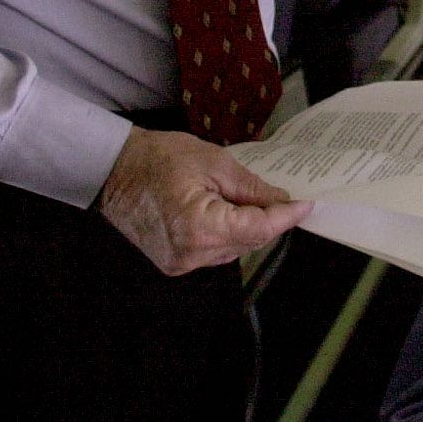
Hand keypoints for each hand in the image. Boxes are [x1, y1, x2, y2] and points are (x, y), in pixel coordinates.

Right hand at [96, 126, 312, 275]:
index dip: (286, 217)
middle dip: (267, 219)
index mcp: (200, 227)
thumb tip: (282, 200)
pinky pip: (214, 251)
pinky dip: (226, 233)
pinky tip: (226, 211)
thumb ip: (252, 188)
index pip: (258, 230)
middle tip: (283, 196)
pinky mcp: (175, 263)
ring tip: (247, 199)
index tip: (306, 205)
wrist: (116, 170)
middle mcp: (191, 254)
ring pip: (233, 249)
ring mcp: (181, 263)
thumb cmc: (159, 159)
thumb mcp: (215, 163)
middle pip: (248, 241)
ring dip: (246, 227)